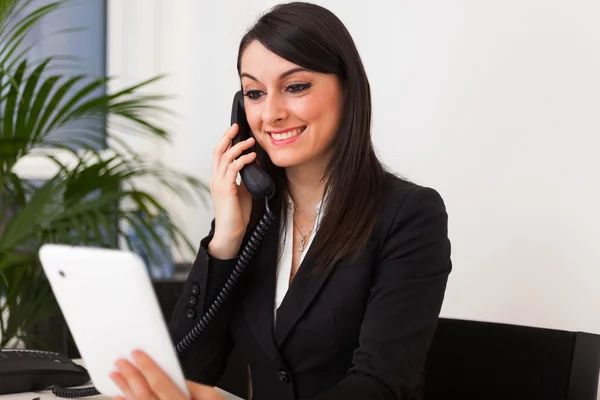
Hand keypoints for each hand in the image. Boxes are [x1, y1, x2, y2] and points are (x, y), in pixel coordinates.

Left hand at [110, 350, 224, 399]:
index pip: (160, 383)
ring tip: (116, 376)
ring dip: (124, 390)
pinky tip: (120, 398)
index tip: (137, 355)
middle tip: (121, 362)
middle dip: (131, 376)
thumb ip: (196, 387)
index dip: (147, 367)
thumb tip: (179, 377)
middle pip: (144, 395)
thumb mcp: (214, 399)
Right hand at [208, 123, 256, 257]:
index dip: (226, 142)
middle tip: (237, 126)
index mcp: (219, 179)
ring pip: (225, 158)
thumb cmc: (237, 216)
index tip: (235, 132)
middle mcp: (216, 179)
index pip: (219, 155)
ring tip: (250, 142)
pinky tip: (252, 157)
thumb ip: (246, 178)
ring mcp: (219, 183)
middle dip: (227, 137)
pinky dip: (243, 160)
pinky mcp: (225, 189)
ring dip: (239, 147)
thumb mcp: (243, 192)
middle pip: (218, 151)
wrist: (230, 233)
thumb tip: (255, 163)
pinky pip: (233, 169)